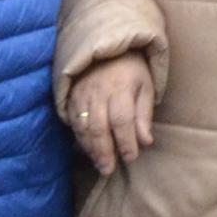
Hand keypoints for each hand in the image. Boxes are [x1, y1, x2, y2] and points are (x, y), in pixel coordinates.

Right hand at [67, 53, 156, 173]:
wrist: (105, 47)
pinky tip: (87, 150)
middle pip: (99, 127)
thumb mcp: (145, 87)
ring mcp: (81, 95)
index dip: (126, 141)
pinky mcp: (70, 98)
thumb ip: (144, 114)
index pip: (122, 119)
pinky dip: (79, 139)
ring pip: (83, 127)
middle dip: (104, 151)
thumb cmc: (130, 70)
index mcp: (122, 87)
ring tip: (98, 164)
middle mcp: (99, 92)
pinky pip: (72, 122)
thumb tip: (145, 142)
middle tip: (109, 170)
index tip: (131, 157)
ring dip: (90, 149)